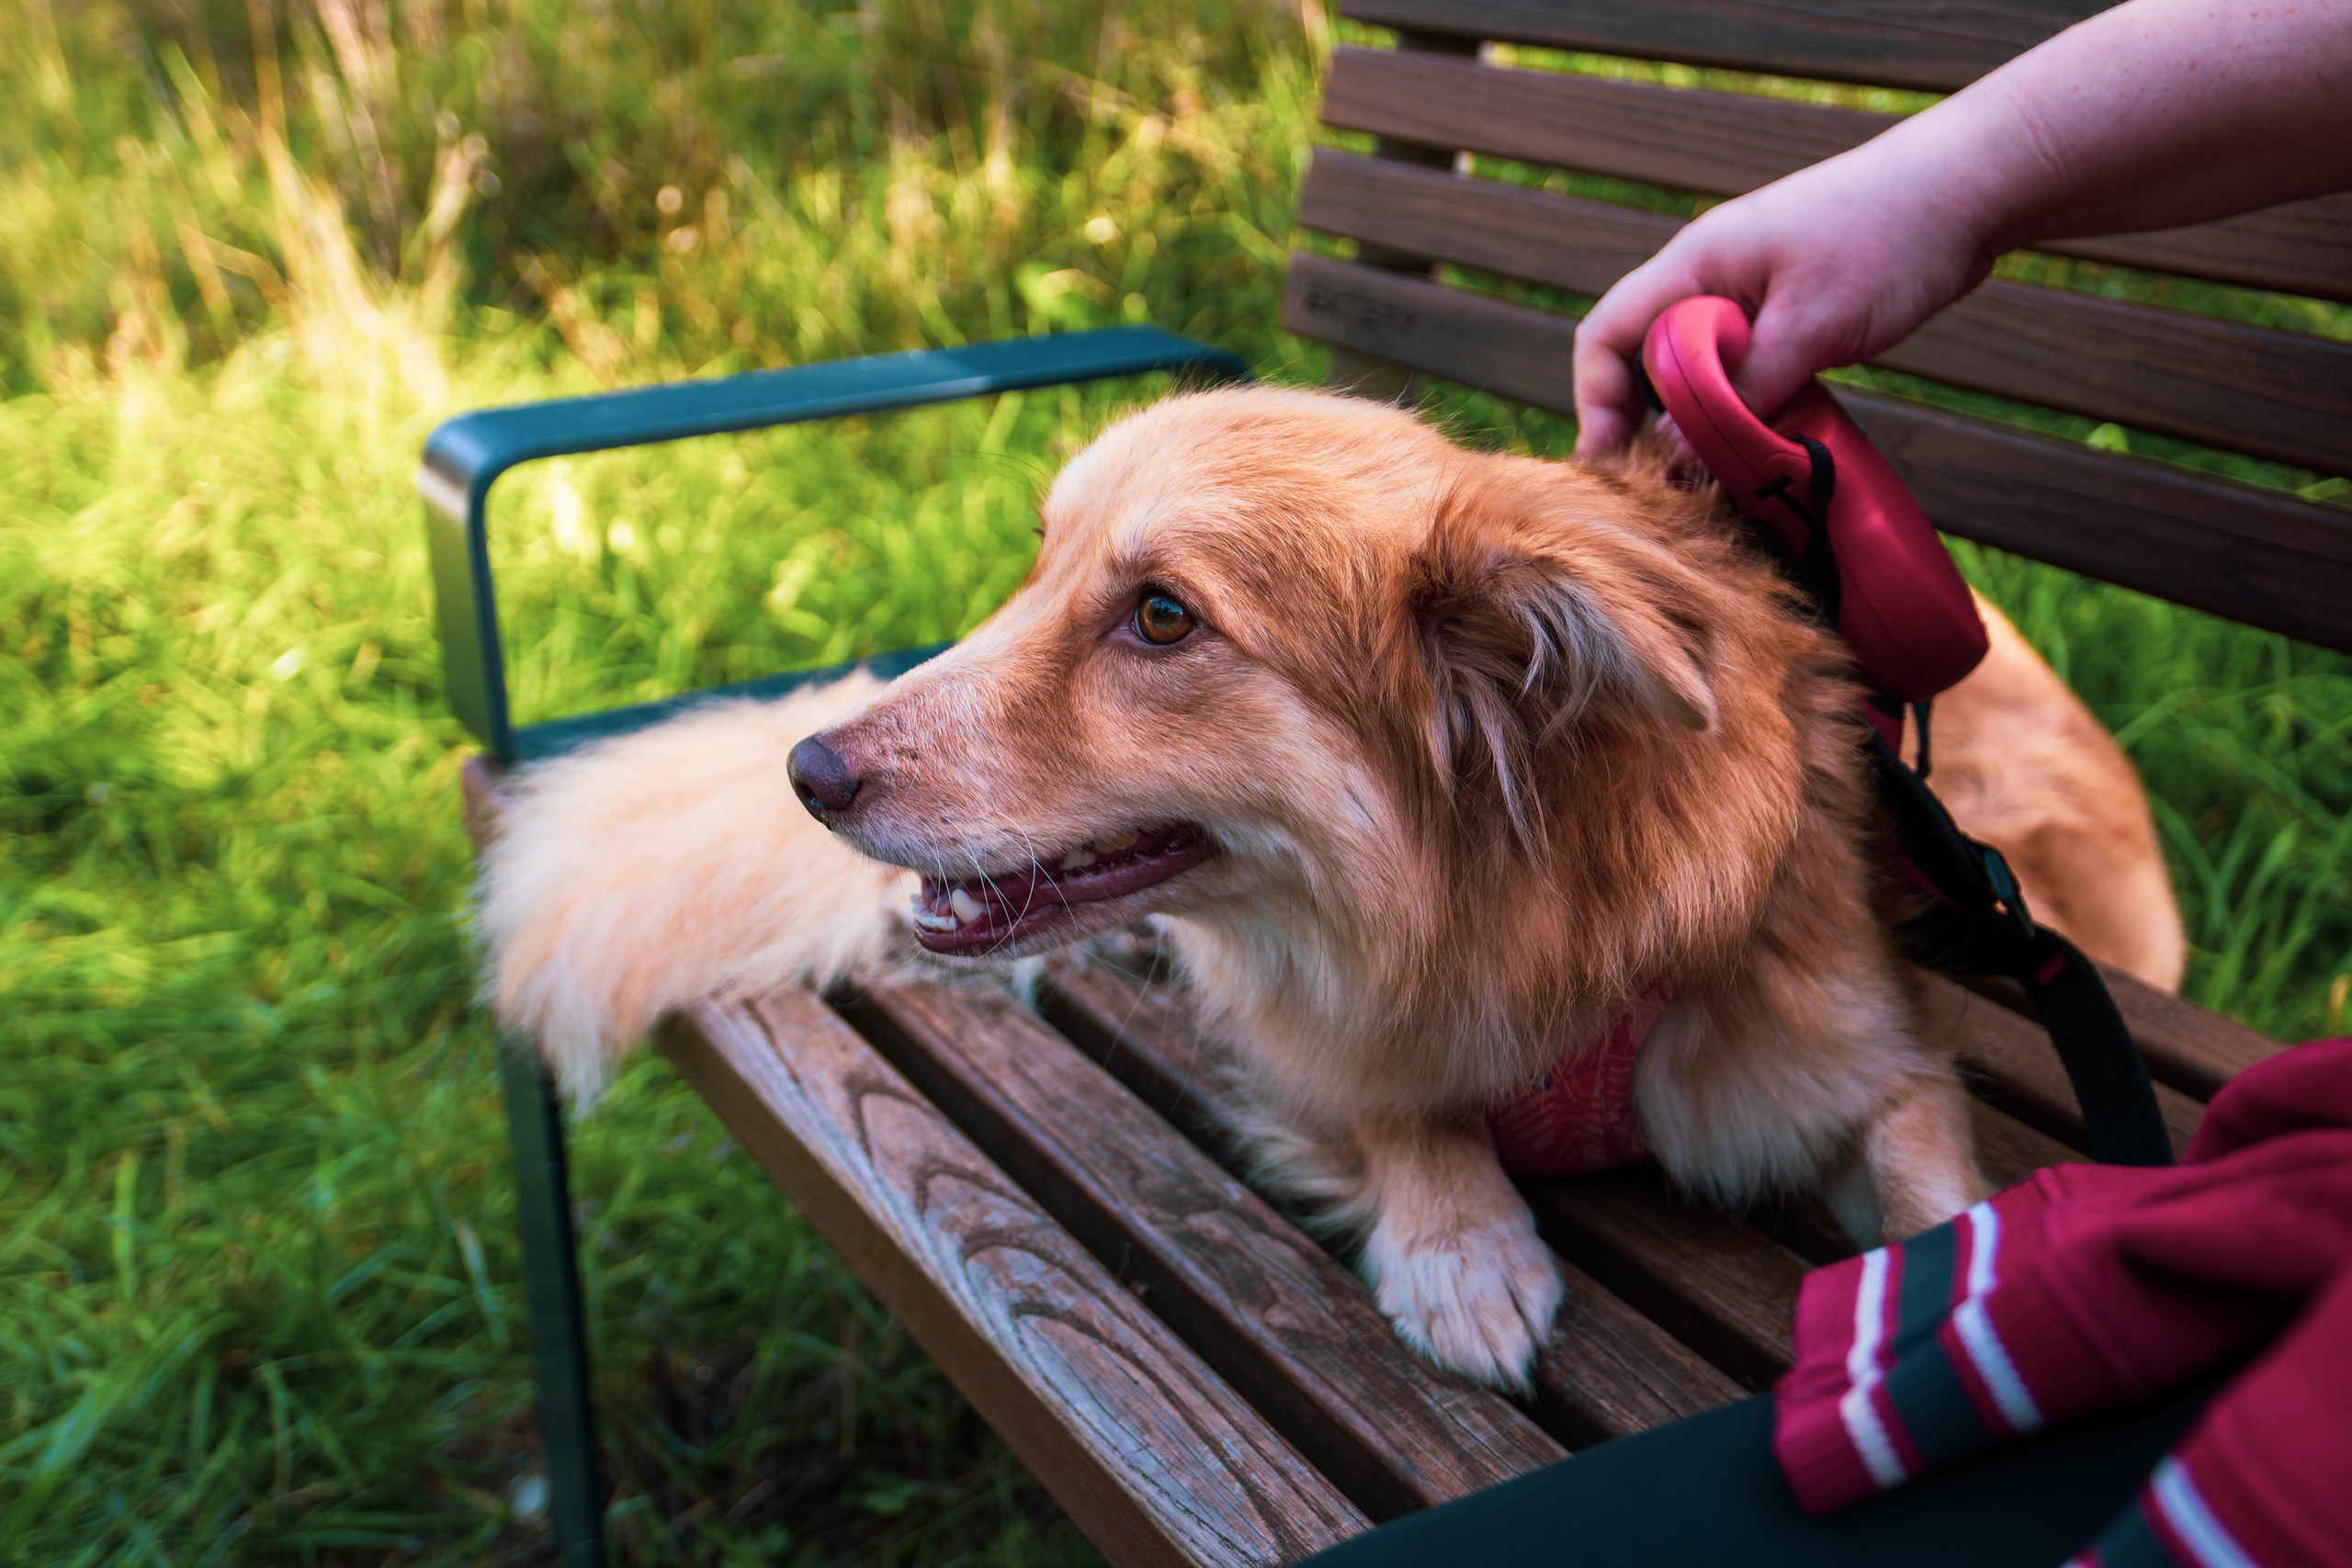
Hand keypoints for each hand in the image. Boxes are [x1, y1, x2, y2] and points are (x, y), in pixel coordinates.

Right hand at [1570, 147, 1995, 454]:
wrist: (1971, 187)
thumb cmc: (1889, 237)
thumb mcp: (1810, 326)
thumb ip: (1742, 393)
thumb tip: (1681, 459)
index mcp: (1696, 264)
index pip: (1608, 335)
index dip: (1598, 403)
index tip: (1612, 464)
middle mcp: (1710, 276)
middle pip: (1642, 357)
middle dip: (1643, 422)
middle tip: (1663, 485)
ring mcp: (1749, 292)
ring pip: (1695, 370)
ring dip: (1699, 422)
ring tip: (1714, 476)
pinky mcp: (1788, 311)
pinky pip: (1742, 369)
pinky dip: (1743, 409)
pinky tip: (1764, 443)